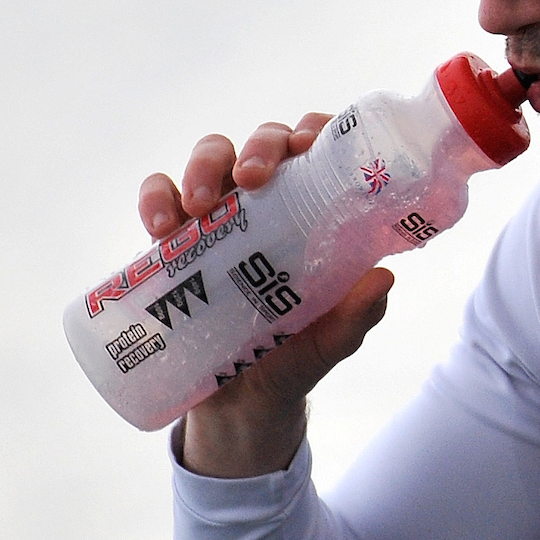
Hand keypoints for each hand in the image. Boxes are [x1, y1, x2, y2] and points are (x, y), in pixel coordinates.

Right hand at [138, 115, 394, 478]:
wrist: (238, 409)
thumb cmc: (293, 362)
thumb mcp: (327, 345)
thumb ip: (354, 318)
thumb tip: (383, 280)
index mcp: (315, 215)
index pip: (320, 152)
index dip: (316, 130)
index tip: (310, 143)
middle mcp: (270, 204)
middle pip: (265, 144)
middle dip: (259, 147)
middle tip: (253, 178)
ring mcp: (220, 218)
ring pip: (212, 158)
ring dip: (203, 167)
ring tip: (198, 207)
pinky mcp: (176, 241)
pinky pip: (160, 199)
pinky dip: (156, 199)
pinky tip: (161, 230)